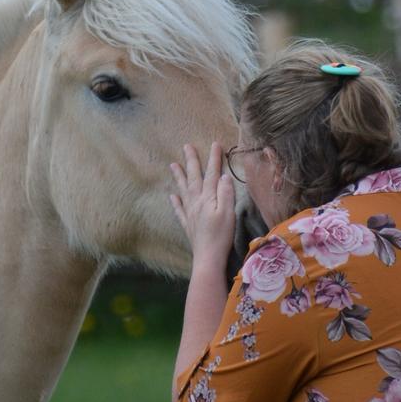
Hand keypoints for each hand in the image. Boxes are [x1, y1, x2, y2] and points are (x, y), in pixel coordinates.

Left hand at [169, 142, 235, 266]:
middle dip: (191, 161)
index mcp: (207, 198)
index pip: (211, 174)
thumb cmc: (221, 236)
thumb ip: (225, 193)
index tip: (215, 144)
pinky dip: (175, 201)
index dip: (213, 159)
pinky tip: (172, 196)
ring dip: (179, 177)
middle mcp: (196, 203)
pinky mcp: (188, 225)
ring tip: (174, 165)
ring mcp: (190, 214)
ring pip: (183, 190)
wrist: (208, 257)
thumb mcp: (228, 213)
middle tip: (186, 146)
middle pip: (193, 178)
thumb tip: (223, 176)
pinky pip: (179, 210)